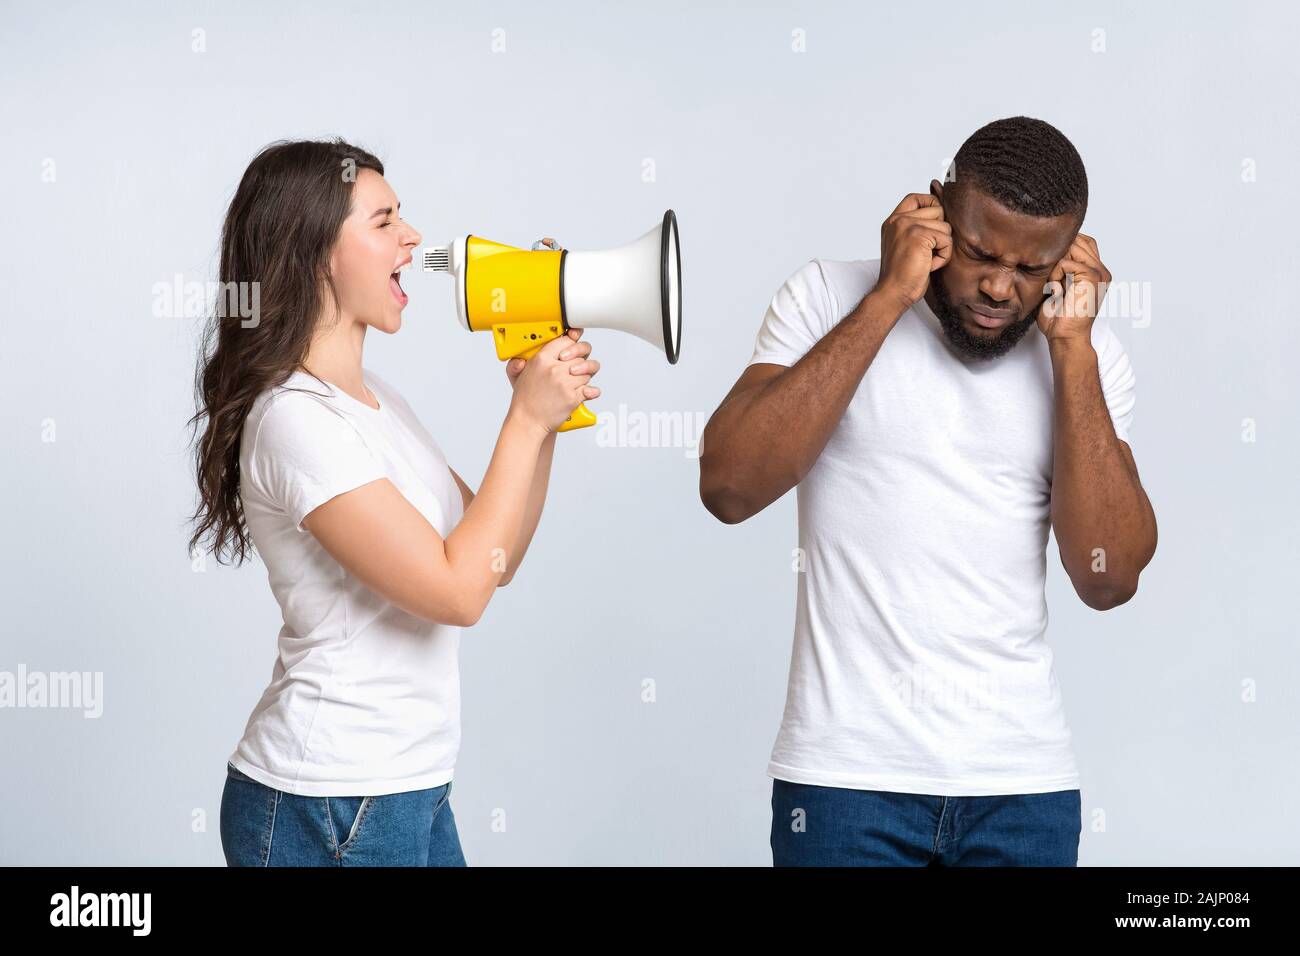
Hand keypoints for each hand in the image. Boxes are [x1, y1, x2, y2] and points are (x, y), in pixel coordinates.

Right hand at [506, 329, 600, 433]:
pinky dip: (590, 392)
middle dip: (580, 364)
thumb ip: (524, 358)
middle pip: (580, 357)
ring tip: (576, 383)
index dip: (572, 344)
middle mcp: (554, 369)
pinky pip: (590, 389)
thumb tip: (532, 349)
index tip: (573, 348)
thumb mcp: (519, 374)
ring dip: (584, 378)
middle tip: (575, 369)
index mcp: (541, 359)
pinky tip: (586, 392)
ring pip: (587, 373)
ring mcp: (565, 383)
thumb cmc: (525, 399)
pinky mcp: (573, 397)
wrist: (528, 421)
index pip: (565, 341)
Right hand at [876, 191, 952, 307]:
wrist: (893, 293)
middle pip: (937, 209)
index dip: (931, 205)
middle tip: (927, 251)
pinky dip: (943, 256)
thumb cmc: (901, 275)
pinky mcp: (919, 235)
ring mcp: (907, 225)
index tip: (934, 224)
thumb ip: (915, 227)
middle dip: (940, 232)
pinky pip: (947, 240)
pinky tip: (929, 265)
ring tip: (927, 260)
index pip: (916, 198)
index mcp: (892, 221)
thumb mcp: (905, 245)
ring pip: (945, 226)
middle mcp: (898, 220)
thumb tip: (941, 211)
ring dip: (942, 247)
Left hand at [1038, 232, 1110, 341]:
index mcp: (1096, 273)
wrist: (1064, 336)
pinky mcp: (1092, 277)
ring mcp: (1099, 273)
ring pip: (1073, 248)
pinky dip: (1055, 275)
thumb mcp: (1056, 287)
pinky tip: (1055, 290)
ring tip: (1053, 284)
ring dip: (1056, 264)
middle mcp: (1101, 271)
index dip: (1064, 248)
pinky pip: (1066, 262)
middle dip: (1058, 254)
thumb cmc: (1058, 319)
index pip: (1083, 242)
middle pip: (1079, 240)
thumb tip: (1046, 251)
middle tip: (1050, 277)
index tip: (1049, 266)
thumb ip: (1057, 268)